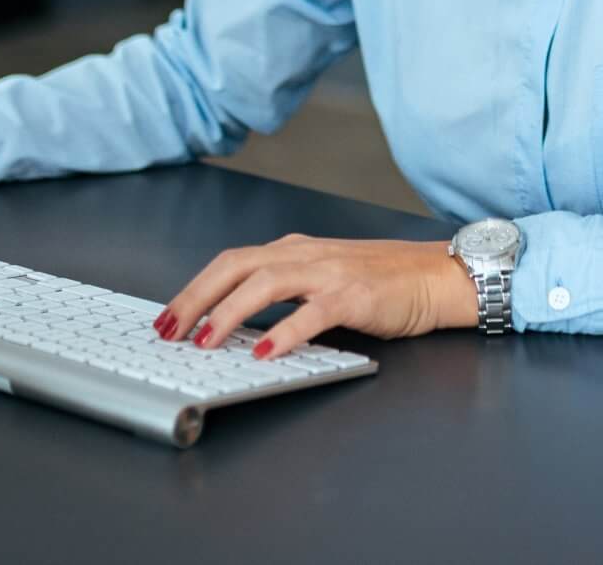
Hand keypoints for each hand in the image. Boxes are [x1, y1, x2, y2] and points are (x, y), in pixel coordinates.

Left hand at [158, 234, 477, 357]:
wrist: (435, 277)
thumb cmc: (383, 283)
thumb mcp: (323, 280)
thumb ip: (285, 295)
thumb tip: (236, 326)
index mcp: (295, 251)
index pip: (231, 262)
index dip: (194, 288)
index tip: (167, 317)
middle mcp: (306, 255)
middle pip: (237, 266)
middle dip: (196, 298)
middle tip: (168, 330)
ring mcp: (330, 273)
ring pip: (266, 282)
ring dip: (229, 312)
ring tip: (205, 342)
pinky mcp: (355, 296)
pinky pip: (312, 313)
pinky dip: (284, 332)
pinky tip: (264, 351)